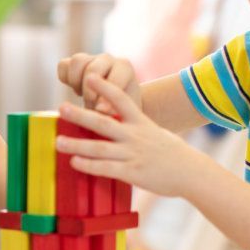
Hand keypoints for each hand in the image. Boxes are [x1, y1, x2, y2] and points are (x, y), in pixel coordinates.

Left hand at [54, 75, 215, 199]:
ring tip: (58, 142)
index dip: (104, 87)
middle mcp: (135, 135)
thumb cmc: (172, 152)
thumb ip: (135, 127)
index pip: (121, 99)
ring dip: (77, 144)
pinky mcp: (133, 173)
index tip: (90, 76)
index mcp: (140, 122)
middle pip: (103, 123)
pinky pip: (106, 169)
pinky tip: (74, 163)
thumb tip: (116, 122)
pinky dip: (89, 165)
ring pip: (99, 148)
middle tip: (61, 108)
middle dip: (80, 115)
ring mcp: (133, 154)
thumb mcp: (154, 132)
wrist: (191, 172)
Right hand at [57, 53, 140, 114]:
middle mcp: (108, 59)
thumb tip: (99, 110)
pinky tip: (76, 90)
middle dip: (89, 92)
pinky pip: (63, 65)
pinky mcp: (75, 62)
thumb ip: (113, 110)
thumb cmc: (121, 108)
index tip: (100, 111)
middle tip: (91, 107)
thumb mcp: (121, 110)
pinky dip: (65, 79)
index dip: (106, 96)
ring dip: (76, 83)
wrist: (114, 101)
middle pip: (92, 69)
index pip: (114, 77)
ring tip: (82, 96)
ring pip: (76, 61)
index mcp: (124, 68)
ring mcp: (90, 58)